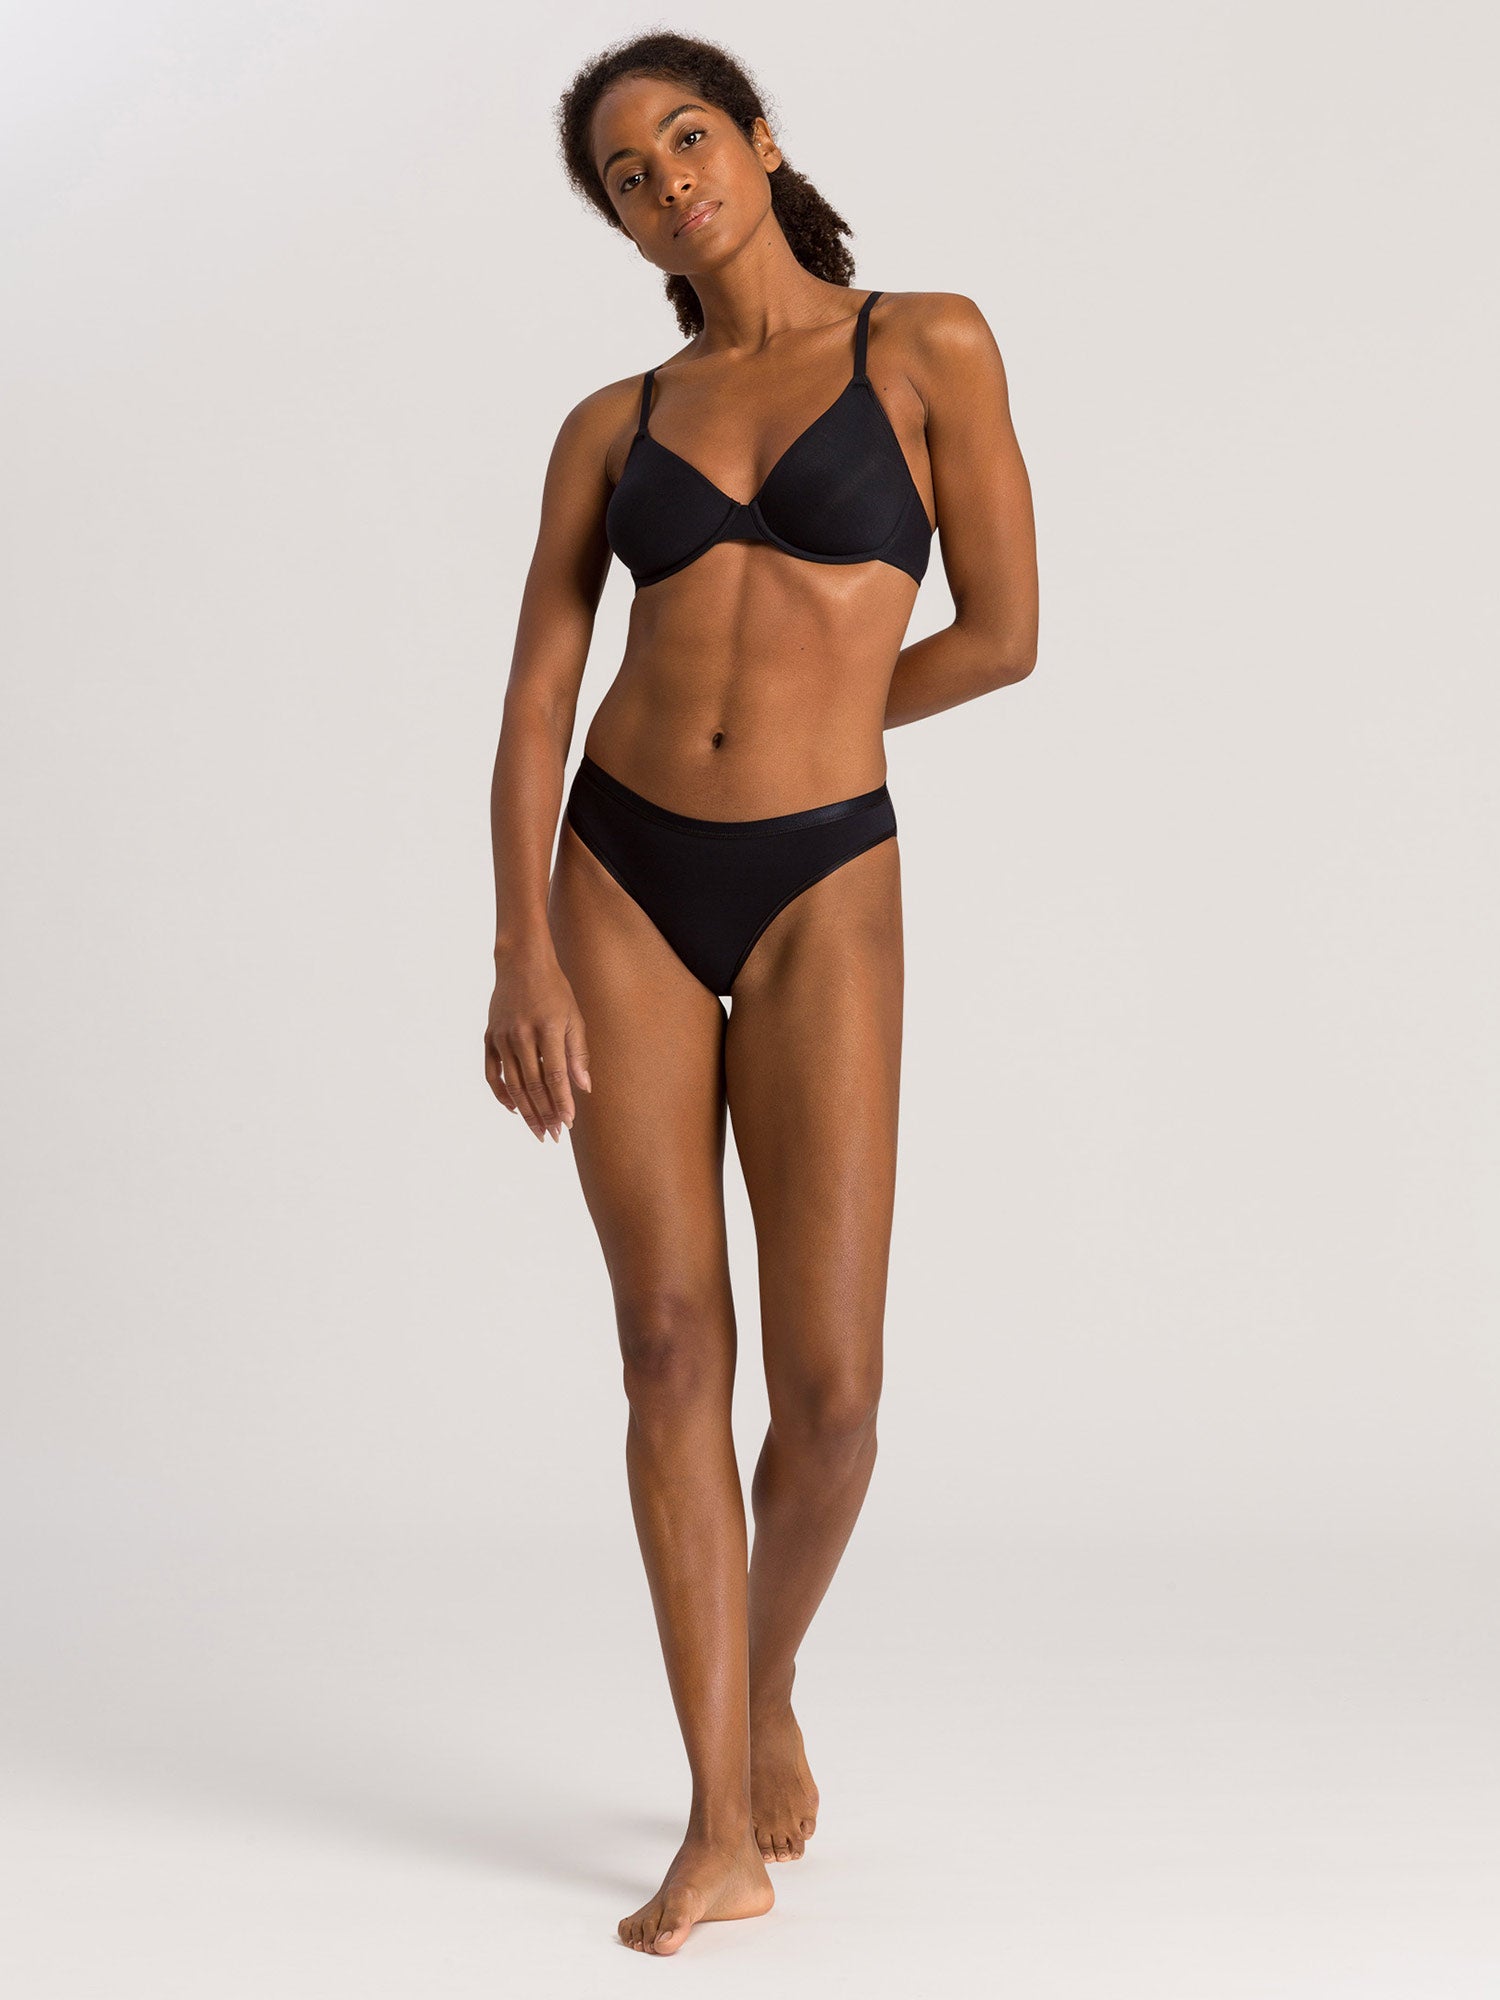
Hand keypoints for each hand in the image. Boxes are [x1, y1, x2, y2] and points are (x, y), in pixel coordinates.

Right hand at [484, 943, 591, 1142]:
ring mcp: (502, 1037)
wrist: (521, 963)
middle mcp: (521, 1035)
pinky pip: (492, 1073)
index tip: (569, 1123)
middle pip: (533, 1085)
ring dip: (526, 1111)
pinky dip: (501, 1094)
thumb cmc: (554, 990)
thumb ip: (578, 1054)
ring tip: (539, 1131)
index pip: (555, 1075)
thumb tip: (584, 1088)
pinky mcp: (489, 1038)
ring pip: (513, 1084)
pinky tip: (514, 1109)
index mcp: (547, 1028)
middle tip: (555, 1136)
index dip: (561, 1101)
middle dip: (545, 1114)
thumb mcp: (574, 1017)